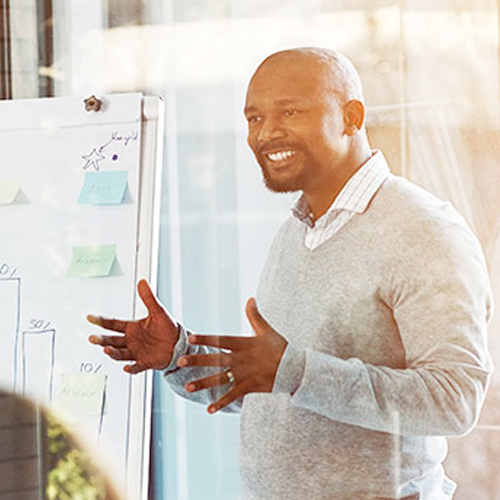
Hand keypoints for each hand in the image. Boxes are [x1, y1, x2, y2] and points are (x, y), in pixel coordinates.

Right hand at [87, 279, 178, 373]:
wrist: (179, 343)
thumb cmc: (167, 327)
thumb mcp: (158, 311)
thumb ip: (149, 298)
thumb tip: (142, 281)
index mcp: (132, 327)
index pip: (112, 324)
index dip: (101, 321)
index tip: (90, 318)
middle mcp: (131, 341)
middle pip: (112, 341)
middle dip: (101, 340)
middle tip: (92, 338)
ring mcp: (136, 352)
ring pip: (120, 354)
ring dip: (113, 353)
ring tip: (107, 350)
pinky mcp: (145, 362)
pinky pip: (136, 367)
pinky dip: (131, 368)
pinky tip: (126, 368)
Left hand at [178, 297, 286, 412]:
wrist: (294, 368)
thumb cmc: (279, 347)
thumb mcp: (266, 330)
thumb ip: (255, 315)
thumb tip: (251, 298)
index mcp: (243, 344)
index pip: (220, 340)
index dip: (205, 338)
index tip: (190, 338)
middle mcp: (240, 359)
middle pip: (215, 359)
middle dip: (197, 360)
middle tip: (180, 362)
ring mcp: (244, 374)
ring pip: (220, 379)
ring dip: (203, 383)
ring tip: (188, 387)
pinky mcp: (249, 387)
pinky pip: (232, 396)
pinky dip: (221, 403)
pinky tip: (209, 409)